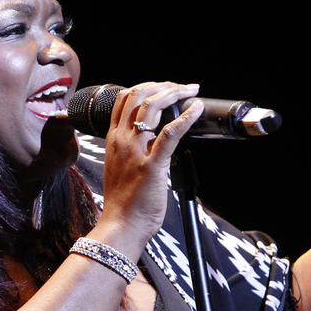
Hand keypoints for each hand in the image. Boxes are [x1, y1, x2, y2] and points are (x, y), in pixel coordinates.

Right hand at [97, 82, 203, 248]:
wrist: (121, 224)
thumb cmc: (124, 201)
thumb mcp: (120, 166)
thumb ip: (131, 149)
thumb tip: (152, 139)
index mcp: (114, 139)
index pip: (124, 99)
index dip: (146, 86)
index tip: (164, 87)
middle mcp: (122, 140)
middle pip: (138, 96)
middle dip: (163, 85)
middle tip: (182, 87)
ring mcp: (135, 151)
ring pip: (151, 107)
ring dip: (174, 93)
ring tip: (190, 91)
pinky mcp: (152, 165)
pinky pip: (170, 133)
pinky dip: (186, 117)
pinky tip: (196, 109)